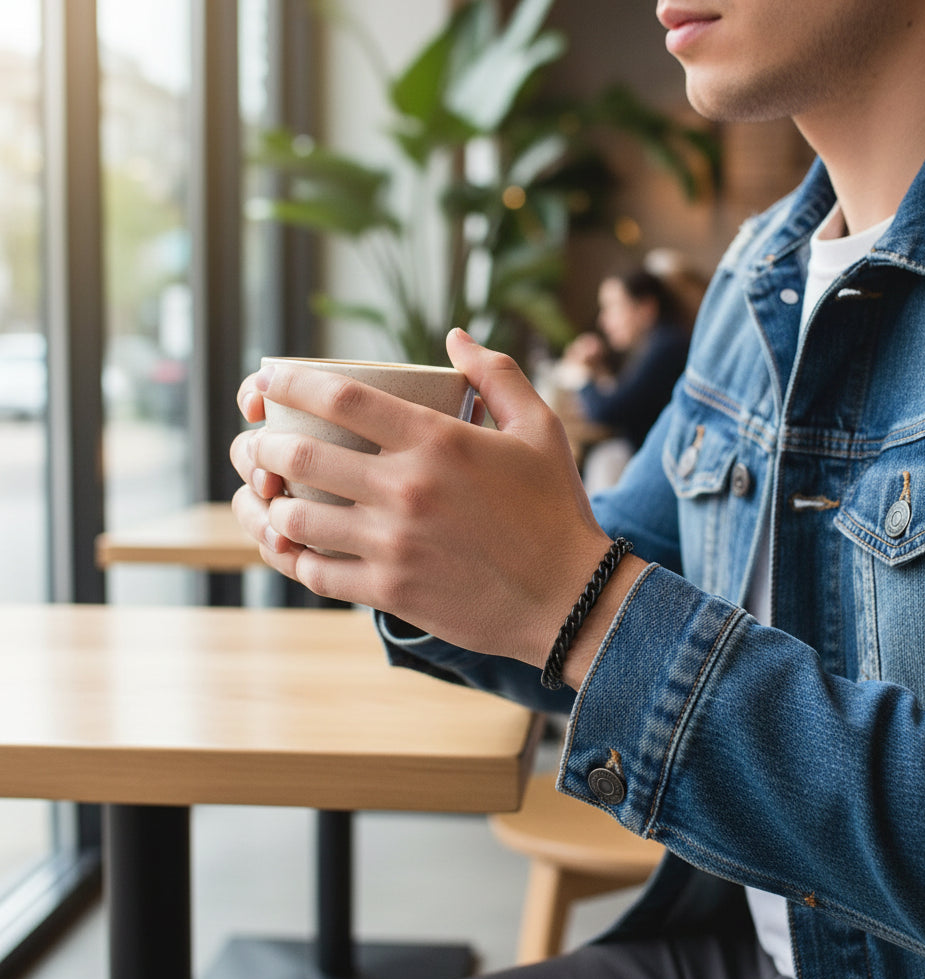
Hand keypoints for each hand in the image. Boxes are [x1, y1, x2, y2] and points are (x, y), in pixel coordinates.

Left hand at [230, 329, 621, 668]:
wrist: (572, 599)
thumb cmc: (556, 510)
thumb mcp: (539, 429)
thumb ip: (496, 375)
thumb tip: (454, 338)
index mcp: (437, 441)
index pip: (340, 397)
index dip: (290, 381)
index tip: (265, 377)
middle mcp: (406, 489)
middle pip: (302, 455)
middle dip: (264, 444)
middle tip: (258, 443)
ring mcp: (394, 544)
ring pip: (296, 518)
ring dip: (269, 503)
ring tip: (265, 496)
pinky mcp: (391, 591)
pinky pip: (316, 574)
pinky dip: (292, 557)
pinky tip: (289, 545)